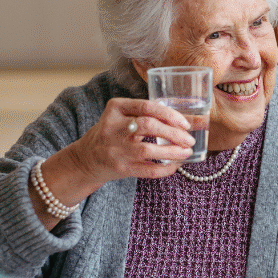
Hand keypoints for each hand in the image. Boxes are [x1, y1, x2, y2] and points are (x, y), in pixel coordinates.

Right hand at [49, 97, 195, 195]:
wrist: (86, 159)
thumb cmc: (112, 134)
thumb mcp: (122, 116)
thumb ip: (147, 114)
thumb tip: (190, 119)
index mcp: (116, 108)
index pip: (147, 107)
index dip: (169, 114)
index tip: (185, 123)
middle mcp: (113, 127)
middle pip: (149, 126)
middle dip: (174, 133)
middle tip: (189, 139)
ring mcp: (115, 149)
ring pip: (148, 149)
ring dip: (173, 152)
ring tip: (187, 152)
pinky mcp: (120, 168)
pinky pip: (147, 170)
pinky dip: (165, 169)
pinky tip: (176, 165)